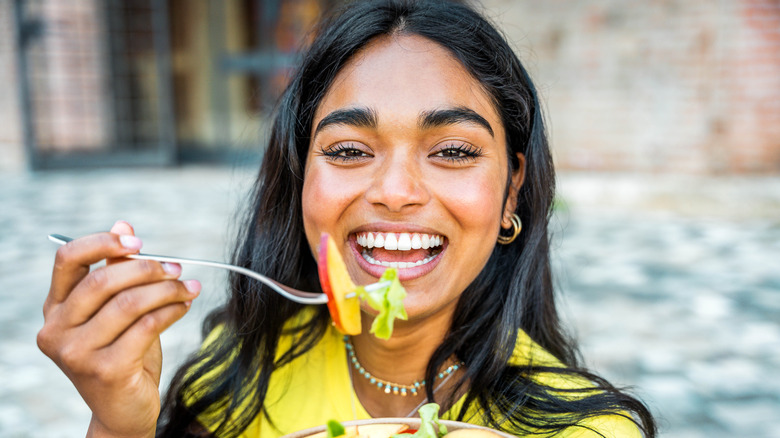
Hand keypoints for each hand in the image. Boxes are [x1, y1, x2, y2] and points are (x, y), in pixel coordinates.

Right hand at [37, 221, 200, 437]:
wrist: (123, 411)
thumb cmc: (122, 354)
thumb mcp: (117, 310)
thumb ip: (117, 270)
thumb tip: (124, 225)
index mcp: (54, 308)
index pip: (67, 260)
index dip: (103, 243)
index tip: (138, 242)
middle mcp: (56, 330)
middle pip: (103, 280)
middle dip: (147, 269)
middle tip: (177, 268)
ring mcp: (76, 353)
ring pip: (129, 303)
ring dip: (167, 290)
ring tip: (188, 288)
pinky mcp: (105, 370)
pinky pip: (146, 326)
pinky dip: (171, 311)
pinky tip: (184, 306)